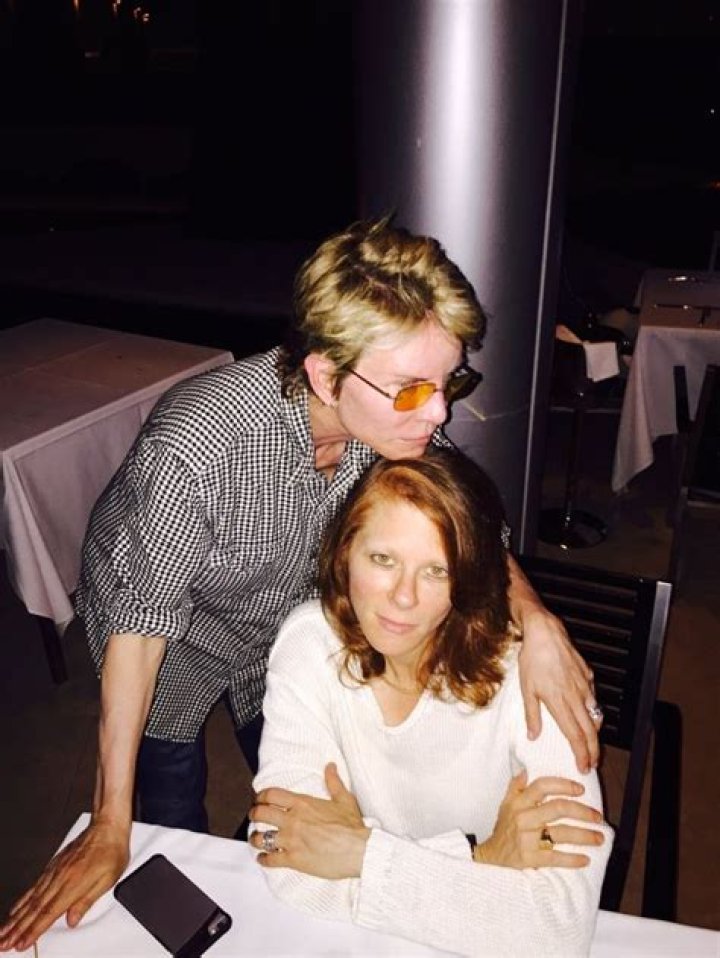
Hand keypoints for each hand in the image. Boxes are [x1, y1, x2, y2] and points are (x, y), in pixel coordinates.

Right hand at [0, 821, 129, 951]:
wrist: (107, 826)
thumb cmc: (111, 850)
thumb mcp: (108, 879)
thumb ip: (87, 901)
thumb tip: (72, 920)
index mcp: (74, 884)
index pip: (49, 913)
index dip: (33, 930)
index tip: (21, 943)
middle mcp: (60, 878)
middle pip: (34, 909)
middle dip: (17, 929)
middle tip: (4, 943)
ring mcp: (54, 871)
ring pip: (31, 899)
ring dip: (15, 917)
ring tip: (4, 931)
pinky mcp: (53, 866)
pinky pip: (34, 886)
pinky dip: (22, 900)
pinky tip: (16, 909)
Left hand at [249, 763, 369, 878]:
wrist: (358, 850)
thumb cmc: (352, 826)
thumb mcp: (344, 799)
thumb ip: (333, 781)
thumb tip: (330, 765)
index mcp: (302, 803)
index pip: (271, 794)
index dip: (261, 796)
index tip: (259, 799)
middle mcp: (292, 820)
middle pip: (261, 814)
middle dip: (254, 814)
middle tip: (254, 817)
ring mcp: (291, 840)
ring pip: (261, 838)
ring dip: (255, 838)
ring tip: (256, 839)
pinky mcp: (293, 859)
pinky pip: (270, 859)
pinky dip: (263, 859)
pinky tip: (263, 858)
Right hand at [475, 772, 604, 869]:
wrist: (491, 857)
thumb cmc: (504, 828)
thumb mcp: (506, 804)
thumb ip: (516, 786)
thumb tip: (526, 769)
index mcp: (519, 802)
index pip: (542, 786)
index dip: (563, 785)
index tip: (581, 790)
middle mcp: (523, 818)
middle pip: (558, 809)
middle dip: (582, 812)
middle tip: (598, 816)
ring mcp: (527, 838)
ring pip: (561, 833)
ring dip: (584, 835)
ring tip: (599, 837)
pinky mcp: (530, 858)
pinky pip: (556, 857)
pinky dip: (573, 859)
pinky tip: (585, 859)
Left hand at [518, 607, 598, 772]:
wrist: (545, 633)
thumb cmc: (533, 659)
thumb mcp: (526, 689)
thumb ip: (532, 715)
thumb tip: (533, 735)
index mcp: (560, 703)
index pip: (575, 736)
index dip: (581, 754)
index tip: (583, 765)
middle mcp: (575, 697)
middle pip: (591, 730)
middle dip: (594, 750)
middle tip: (593, 762)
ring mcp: (584, 686)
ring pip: (595, 714)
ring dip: (596, 732)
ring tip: (592, 742)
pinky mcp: (587, 675)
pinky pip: (593, 697)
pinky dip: (593, 709)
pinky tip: (588, 712)